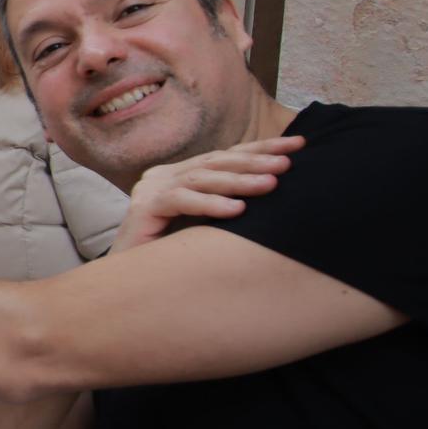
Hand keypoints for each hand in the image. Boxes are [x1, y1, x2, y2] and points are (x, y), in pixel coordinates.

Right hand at [113, 135, 303, 251]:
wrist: (128, 284)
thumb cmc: (174, 258)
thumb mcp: (209, 225)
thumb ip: (230, 205)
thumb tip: (278, 192)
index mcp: (180, 175)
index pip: (226, 155)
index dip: (262, 148)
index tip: (299, 144)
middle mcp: (164, 176)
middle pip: (216, 160)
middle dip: (255, 160)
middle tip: (288, 163)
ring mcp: (151, 190)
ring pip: (201, 177)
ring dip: (239, 181)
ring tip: (271, 184)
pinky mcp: (143, 209)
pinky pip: (181, 200)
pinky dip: (210, 203)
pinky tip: (236, 209)